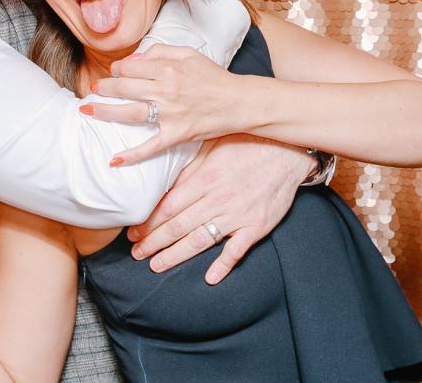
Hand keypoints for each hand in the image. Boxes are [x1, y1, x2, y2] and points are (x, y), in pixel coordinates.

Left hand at [86, 44, 258, 164]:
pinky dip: (132, 155)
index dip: (117, 68)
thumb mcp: (191, 54)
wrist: (239, 102)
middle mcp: (166, 90)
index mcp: (169, 68)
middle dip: (104, 87)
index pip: (131, 67)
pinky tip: (114, 160)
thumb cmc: (215, 77)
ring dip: (104, 111)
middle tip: (93, 90)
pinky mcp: (177, 134)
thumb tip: (136, 58)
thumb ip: (162, 51)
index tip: (112, 72)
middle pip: (124, 87)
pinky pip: (150, 146)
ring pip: (129, 113)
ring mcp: (170, 114)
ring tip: (87, 110)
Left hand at [127, 135, 314, 283]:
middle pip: (177, 226)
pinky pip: (237, 250)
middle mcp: (217, 199)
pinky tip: (210, 278)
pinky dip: (223, 265)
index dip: (148, 222)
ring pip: (199, 240)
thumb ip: (190, 167)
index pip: (167, 206)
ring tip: (156, 266)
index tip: (133, 231)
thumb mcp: (213, 146)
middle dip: (153, 242)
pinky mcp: (257, 225)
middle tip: (135, 252)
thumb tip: (164, 183)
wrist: (288, 150)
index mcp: (204, 179)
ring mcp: (237, 215)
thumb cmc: (248, 144)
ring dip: (174, 256)